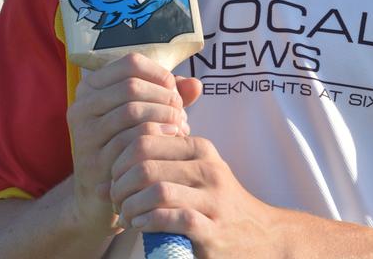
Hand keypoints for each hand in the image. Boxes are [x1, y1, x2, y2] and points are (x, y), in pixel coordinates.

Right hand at [66, 52, 200, 235]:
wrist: (103, 194)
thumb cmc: (129, 143)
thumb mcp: (147, 112)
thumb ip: (169, 95)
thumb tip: (196, 85)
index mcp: (91, 87)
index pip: (129, 63)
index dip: (159, 73)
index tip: (174, 89)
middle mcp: (81, 107)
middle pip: (131, 86)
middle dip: (163, 96)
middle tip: (180, 110)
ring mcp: (83, 135)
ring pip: (131, 110)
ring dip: (163, 115)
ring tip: (180, 124)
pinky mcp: (93, 162)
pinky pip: (130, 141)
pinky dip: (158, 136)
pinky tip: (172, 140)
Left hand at [110, 133, 282, 257]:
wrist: (261, 236)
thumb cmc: (217, 202)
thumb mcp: (198, 171)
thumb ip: (165, 160)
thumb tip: (111, 164)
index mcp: (200, 148)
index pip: (147, 137)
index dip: (120, 158)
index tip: (113, 177)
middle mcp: (208, 168)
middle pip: (146, 164)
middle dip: (120, 183)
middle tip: (115, 199)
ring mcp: (212, 199)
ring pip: (156, 190)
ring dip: (130, 206)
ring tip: (126, 214)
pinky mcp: (211, 230)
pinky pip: (170, 218)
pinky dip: (147, 221)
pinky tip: (140, 225)